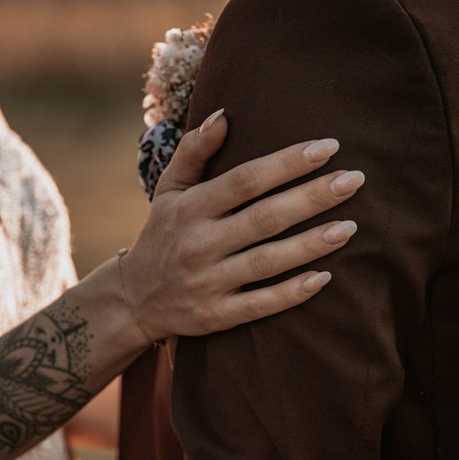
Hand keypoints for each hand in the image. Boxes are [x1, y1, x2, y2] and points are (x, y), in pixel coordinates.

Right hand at [122, 109, 364, 340]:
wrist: (134, 296)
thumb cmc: (161, 234)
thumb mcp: (168, 190)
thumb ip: (193, 151)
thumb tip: (224, 115)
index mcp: (189, 208)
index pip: (244, 180)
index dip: (287, 163)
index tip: (328, 148)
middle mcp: (198, 244)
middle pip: (264, 218)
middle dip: (312, 198)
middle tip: (355, 179)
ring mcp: (206, 282)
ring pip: (267, 261)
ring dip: (311, 244)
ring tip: (351, 227)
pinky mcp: (214, 315)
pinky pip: (259, 305)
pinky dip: (291, 293)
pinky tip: (324, 277)